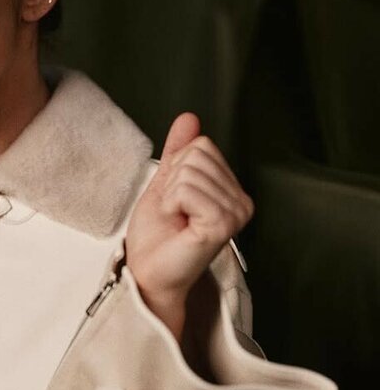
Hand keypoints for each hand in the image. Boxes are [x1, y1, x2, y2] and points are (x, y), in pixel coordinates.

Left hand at [125, 113, 253, 339]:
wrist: (148, 271)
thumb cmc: (156, 236)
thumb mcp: (165, 183)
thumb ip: (179, 151)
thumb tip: (189, 118)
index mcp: (231, 190)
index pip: (202, 146)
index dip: (176, 170)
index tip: (174, 201)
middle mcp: (241, 201)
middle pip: (197, 156)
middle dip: (172, 183)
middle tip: (174, 213)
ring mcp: (235, 213)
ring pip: (190, 172)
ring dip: (171, 196)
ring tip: (177, 220)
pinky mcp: (222, 224)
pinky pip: (187, 190)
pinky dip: (172, 204)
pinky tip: (179, 225)